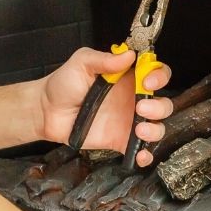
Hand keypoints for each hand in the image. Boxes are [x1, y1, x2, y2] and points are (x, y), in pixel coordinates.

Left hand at [38, 47, 173, 167]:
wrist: (47, 111)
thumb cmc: (64, 83)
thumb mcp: (82, 63)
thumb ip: (103, 59)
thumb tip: (129, 55)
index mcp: (129, 78)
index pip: (157, 74)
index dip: (159, 76)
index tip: (148, 80)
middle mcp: (133, 99)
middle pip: (163, 103)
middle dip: (159, 107)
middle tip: (139, 108)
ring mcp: (128, 122)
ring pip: (157, 127)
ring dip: (155, 130)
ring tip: (139, 130)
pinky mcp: (120, 141)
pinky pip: (139, 150)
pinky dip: (145, 155)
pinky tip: (141, 155)